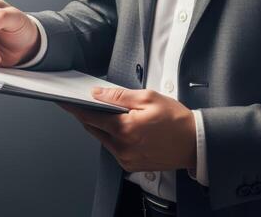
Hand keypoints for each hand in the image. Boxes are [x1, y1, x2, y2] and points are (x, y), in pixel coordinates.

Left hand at [61, 88, 196, 171]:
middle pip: (94, 129)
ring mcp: (126, 159)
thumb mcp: (148, 98)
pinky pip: (114, 149)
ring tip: (117, 115)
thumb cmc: (176, 120)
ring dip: (104, 127)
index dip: (76, 108)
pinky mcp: (131, 165)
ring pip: (104, 140)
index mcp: (125, 129)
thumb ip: (119, 96)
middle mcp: (123, 147)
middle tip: (93, 103)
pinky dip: (114, 138)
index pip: (91, 117)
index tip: (65, 102)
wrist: (194, 143)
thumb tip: (98, 94)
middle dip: (91, 116)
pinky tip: (126, 129)